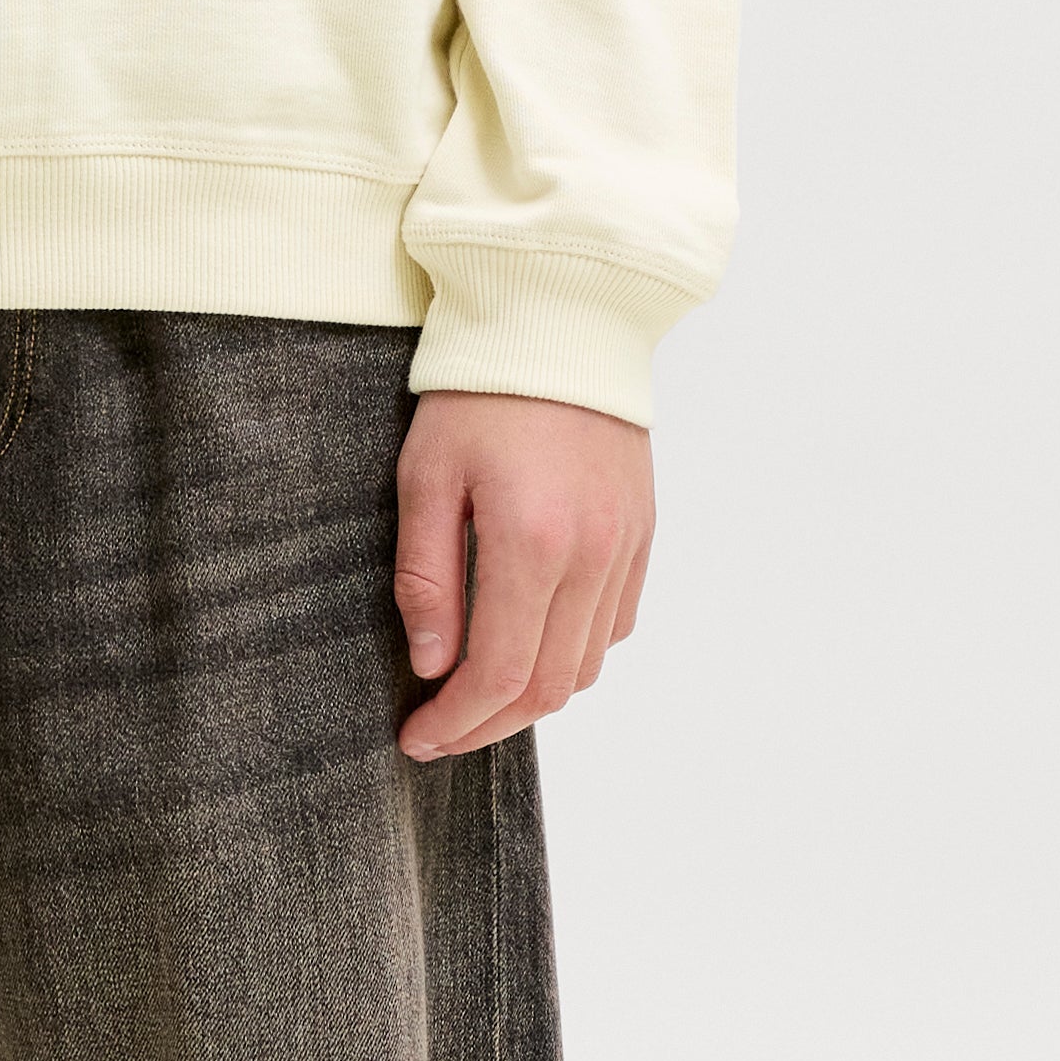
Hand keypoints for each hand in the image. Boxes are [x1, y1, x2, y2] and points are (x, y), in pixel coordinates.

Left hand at [391, 391, 651, 758]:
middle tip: (440, 733)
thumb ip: (427, 579)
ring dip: (533, 698)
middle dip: (489, 725)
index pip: (499, 674)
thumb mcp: (425, 477)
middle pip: (548, 687)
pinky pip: (615, 624)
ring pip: (587, 665)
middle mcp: (592, 556)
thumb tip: (433, 664)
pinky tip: (531, 646)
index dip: (457, 722)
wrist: (560, 321)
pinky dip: (574, 654)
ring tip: (479, 698)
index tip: (417, 738)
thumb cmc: (479, 393)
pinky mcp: (642, 533)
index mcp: (532, 543)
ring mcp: (626, 547)